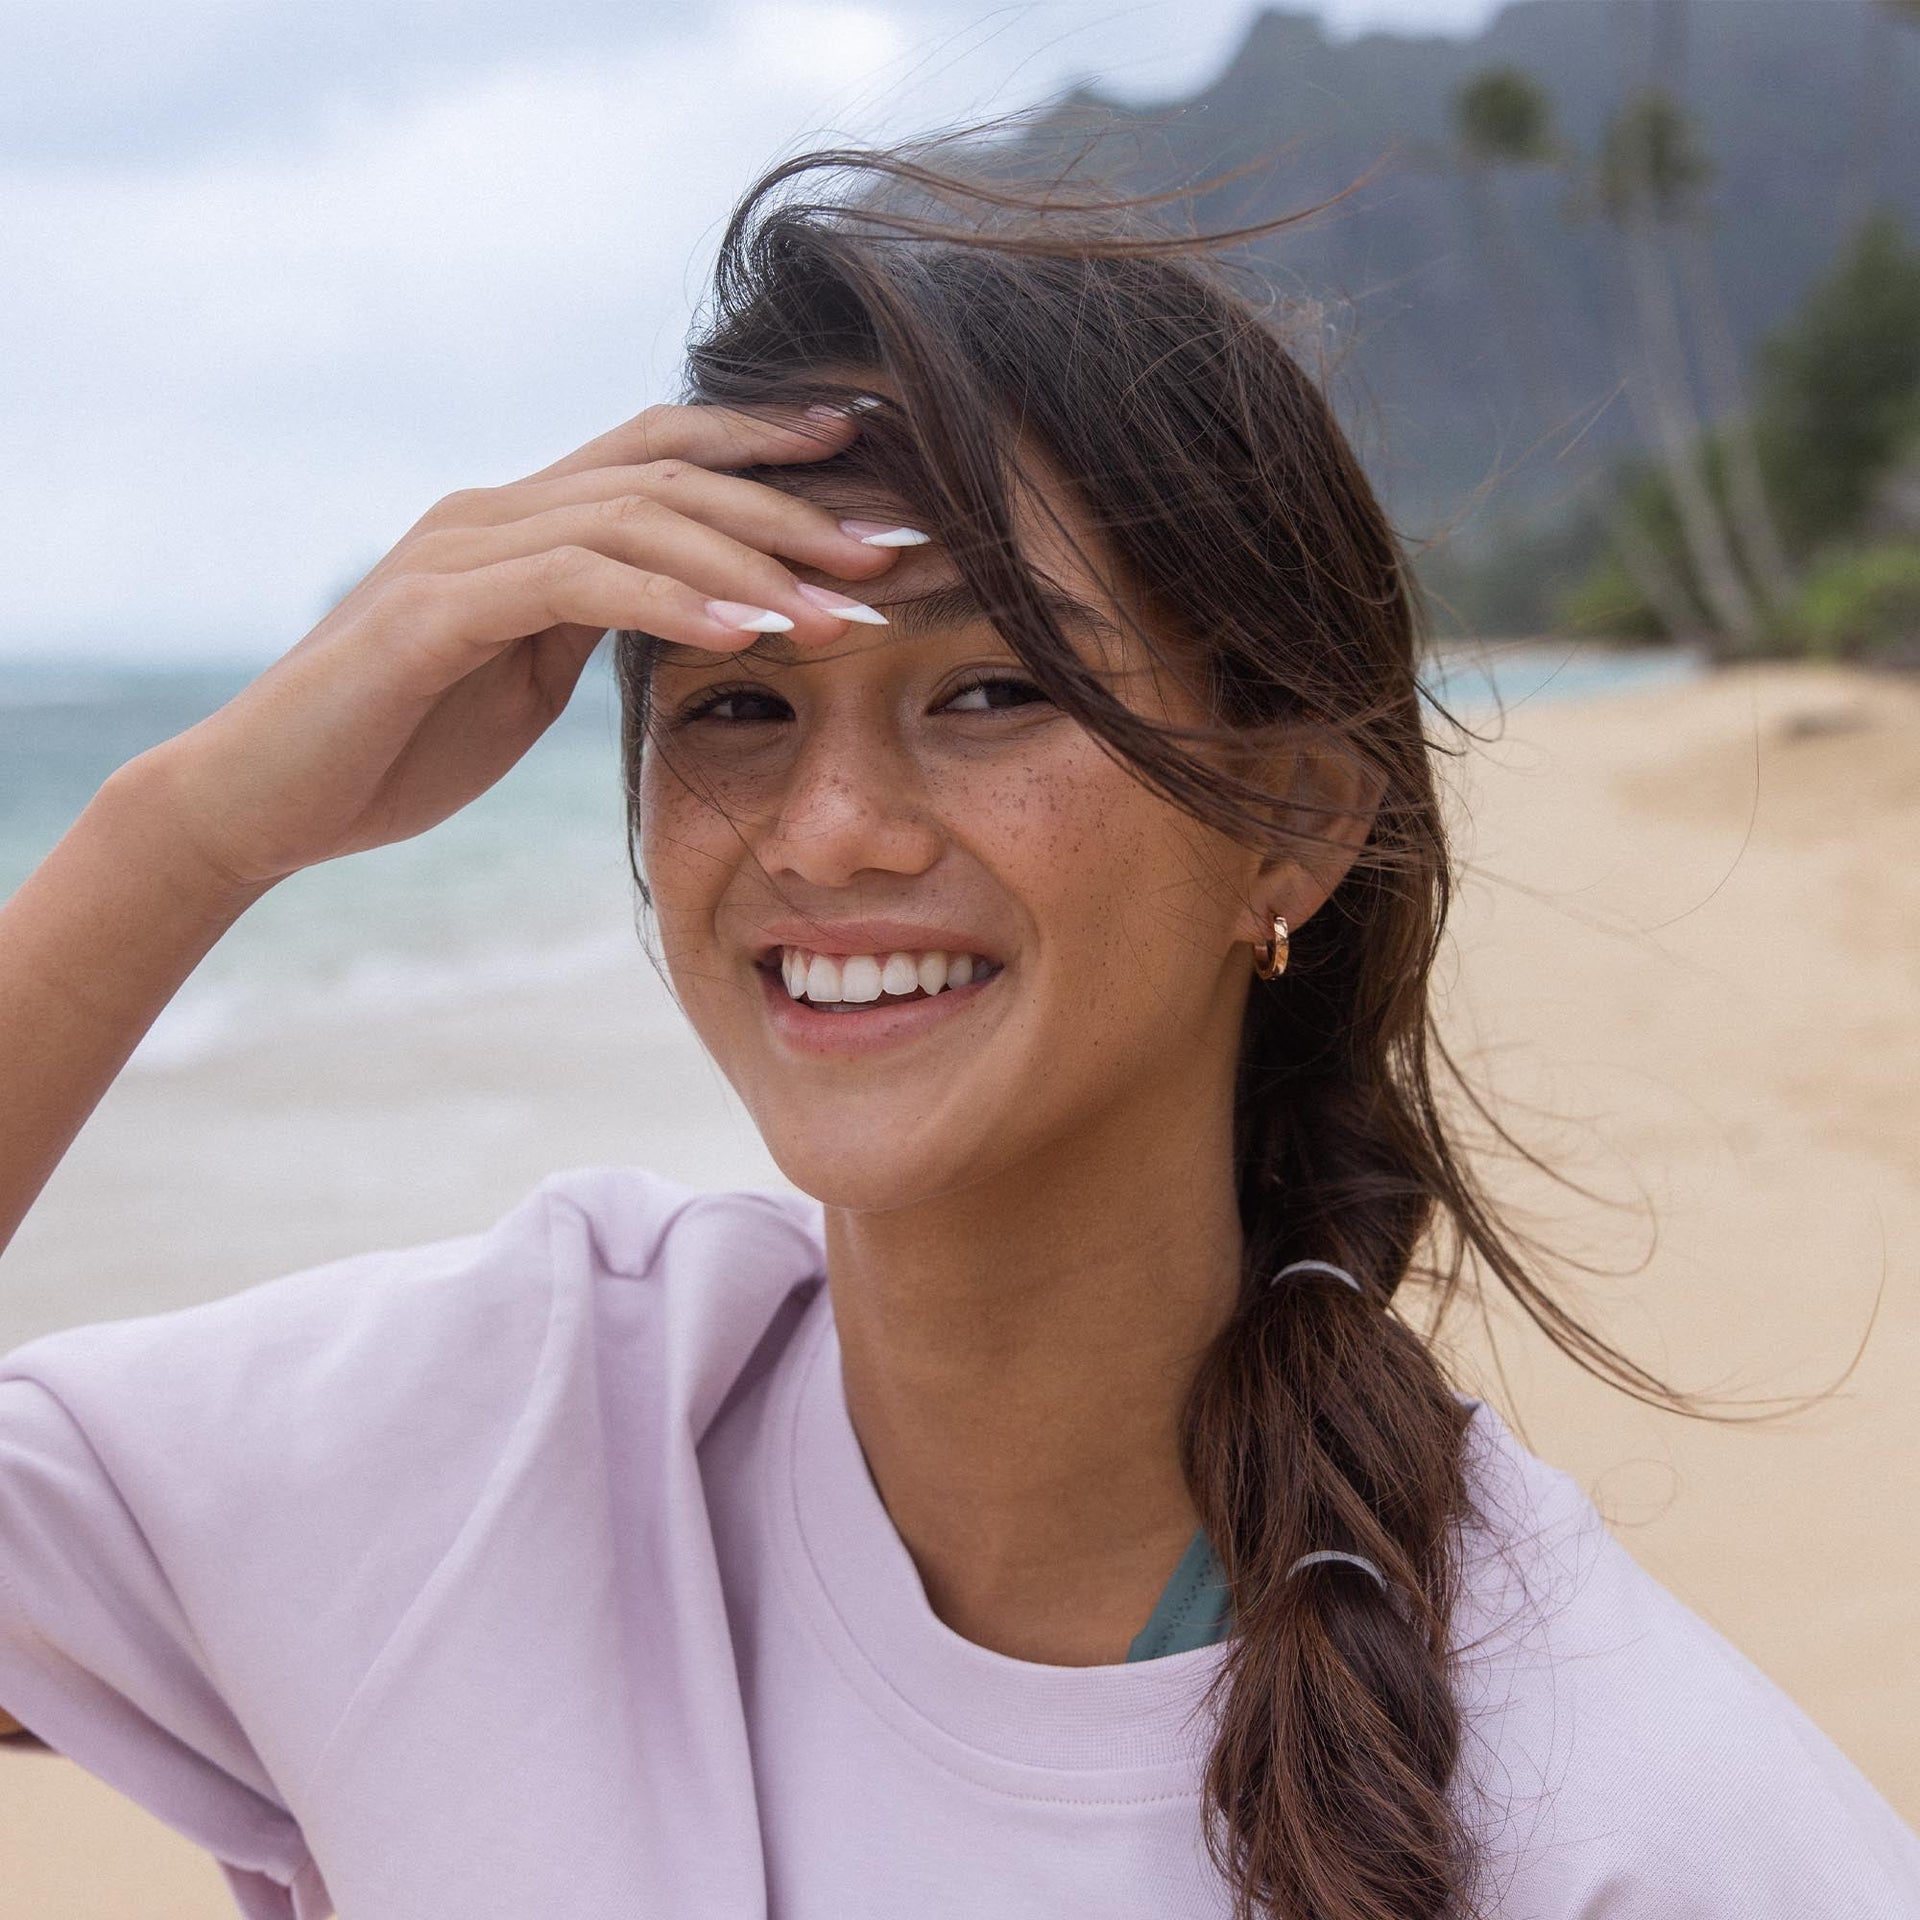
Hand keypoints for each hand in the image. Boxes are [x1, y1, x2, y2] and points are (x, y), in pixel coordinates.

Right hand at [130, 402, 906, 896]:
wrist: (263, 800)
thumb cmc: (398, 745)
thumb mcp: (523, 676)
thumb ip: (594, 625)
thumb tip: (689, 611)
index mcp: (523, 525)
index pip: (662, 454)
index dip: (766, 447)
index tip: (869, 465)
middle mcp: (495, 513)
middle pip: (671, 473)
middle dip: (793, 508)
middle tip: (893, 547)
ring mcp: (460, 552)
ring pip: (636, 519)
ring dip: (753, 561)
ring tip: (846, 609)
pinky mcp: (433, 612)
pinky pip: (577, 587)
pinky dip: (671, 602)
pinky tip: (748, 632)